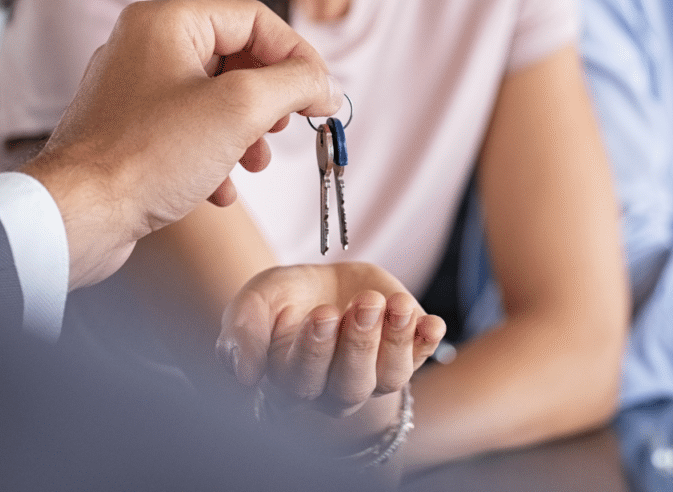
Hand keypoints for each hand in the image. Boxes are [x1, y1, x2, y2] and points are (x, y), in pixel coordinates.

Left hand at [21, 0, 342, 290]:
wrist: (80, 216)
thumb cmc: (149, 156)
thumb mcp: (240, 109)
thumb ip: (295, 85)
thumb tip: (327, 86)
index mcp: (167, 21)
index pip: (255, 19)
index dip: (298, 58)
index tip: (322, 98)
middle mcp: (146, 46)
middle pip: (237, 58)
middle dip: (270, 100)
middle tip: (285, 129)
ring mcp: (135, 91)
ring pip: (216, 100)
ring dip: (247, 133)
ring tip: (254, 163)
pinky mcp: (131, 132)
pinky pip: (190, 133)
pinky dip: (215, 158)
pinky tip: (220, 191)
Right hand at [216, 263, 444, 418]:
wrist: (318, 284)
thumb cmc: (281, 299)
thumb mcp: (254, 303)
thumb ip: (242, 333)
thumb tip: (243, 375)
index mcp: (292, 381)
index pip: (303, 378)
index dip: (315, 349)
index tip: (322, 313)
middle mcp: (334, 389)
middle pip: (350, 385)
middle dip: (359, 343)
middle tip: (362, 304)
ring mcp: (373, 374)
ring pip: (390, 376)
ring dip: (397, 340)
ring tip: (396, 304)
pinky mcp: (404, 353)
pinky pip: (421, 356)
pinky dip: (427, 341)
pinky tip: (430, 322)